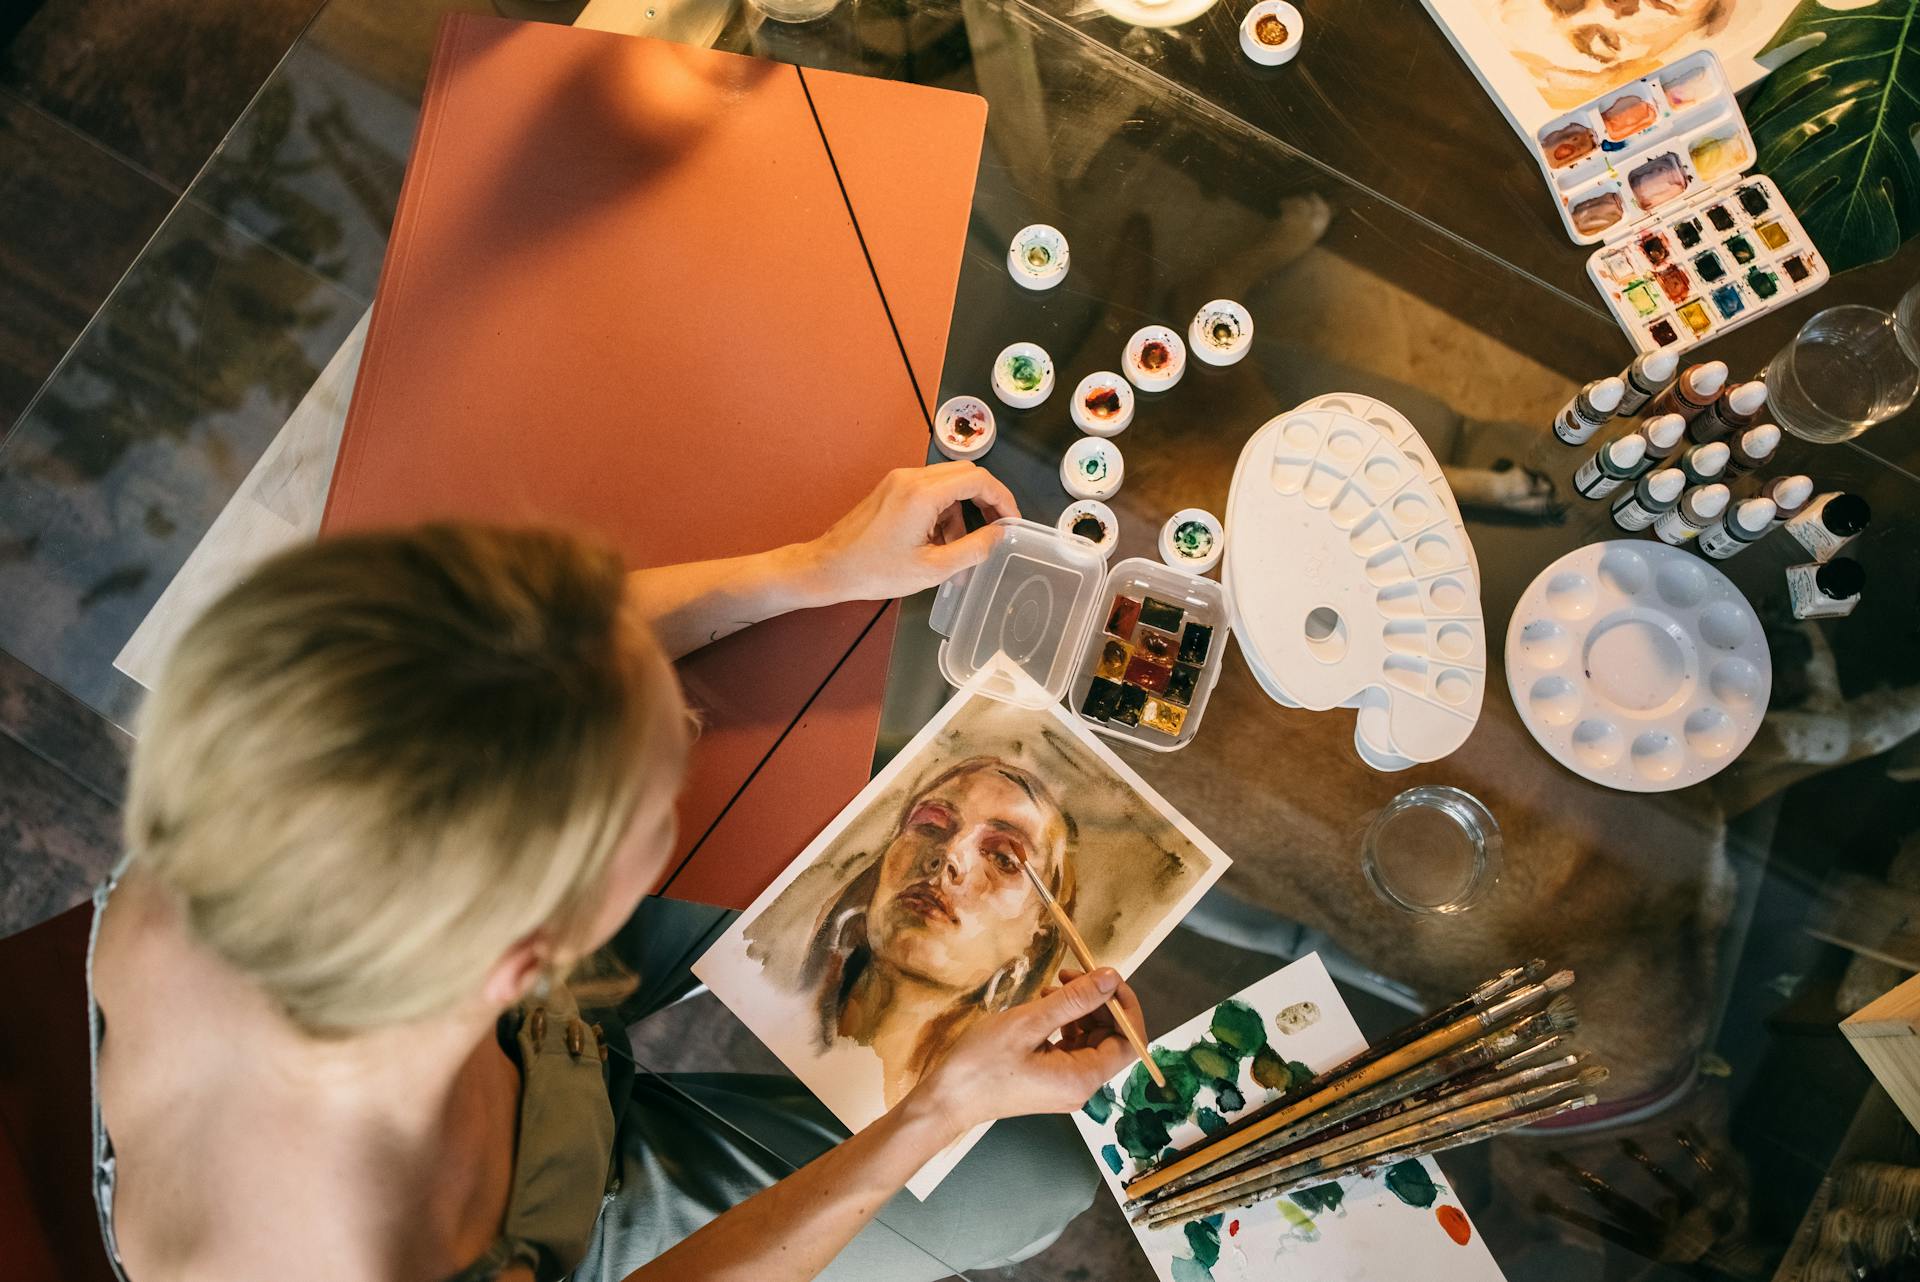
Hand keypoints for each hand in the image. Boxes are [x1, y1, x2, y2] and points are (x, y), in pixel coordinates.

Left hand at [796, 463, 1019, 604]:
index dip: (1003, 498)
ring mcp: (899, 481)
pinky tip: (938, 545)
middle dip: (985, 503)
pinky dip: (942, 514)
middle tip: (995, 532)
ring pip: (947, 486)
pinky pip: (929, 493)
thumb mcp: (933, 568)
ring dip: (961, 515)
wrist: (828, 568)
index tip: (1012, 522)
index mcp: (923, 492)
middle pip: (965, 475)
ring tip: (959, 553)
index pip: (978, 479)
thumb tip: (1000, 534)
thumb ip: (973, 548)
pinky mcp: (891, 490)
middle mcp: (911, 477)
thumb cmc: (876, 571)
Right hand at [913, 968, 1145, 1138]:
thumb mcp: (1028, 1024)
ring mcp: (1065, 1085)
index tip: (1106, 978)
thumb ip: (1074, 1000)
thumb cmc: (982, 1065)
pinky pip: (1070, 1047)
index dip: (1125, 1008)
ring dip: (1080, 1010)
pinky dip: (1064, 1023)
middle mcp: (1080, 1087)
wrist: (945, 1100)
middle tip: (1071, 974)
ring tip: (1052, 988)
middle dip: (1099, 1003)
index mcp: (1082, 1079)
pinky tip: (1044, 1006)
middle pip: (1111, 1040)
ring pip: (1090, 1040)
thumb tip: (1111, 978)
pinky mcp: (1049, 1080)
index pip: (1130, 1043)